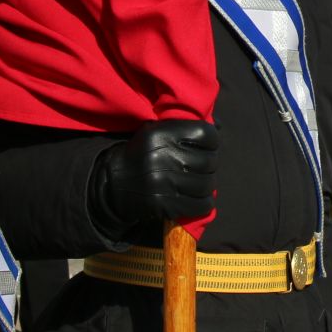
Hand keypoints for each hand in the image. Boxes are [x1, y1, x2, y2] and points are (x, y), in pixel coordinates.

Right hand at [88, 121, 219, 235]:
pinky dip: (204, 202)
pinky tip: (196, 198)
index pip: (206, 134)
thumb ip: (183, 128)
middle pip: (210, 161)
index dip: (212, 141)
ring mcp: (165, 183)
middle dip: (210, 164)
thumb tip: (218, 126)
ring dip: (207, 184)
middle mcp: (164, 156)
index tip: (207, 146)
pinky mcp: (166, 205)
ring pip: (208, 184)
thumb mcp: (155, 131)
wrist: (113, 185)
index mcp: (161, 134)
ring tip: (198, 182)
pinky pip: (201, 205)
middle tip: (202, 167)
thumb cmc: (142, 154)